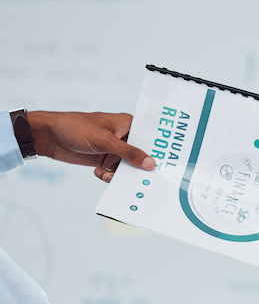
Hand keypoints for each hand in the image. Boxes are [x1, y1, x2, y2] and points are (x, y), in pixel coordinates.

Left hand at [25, 111, 154, 181]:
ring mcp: (114, 150)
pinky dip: (110, 176)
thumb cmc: (76, 128)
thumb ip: (129, 153)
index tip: (165, 164)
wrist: (48, 136)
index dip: (157, 150)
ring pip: (128, 166)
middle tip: (144, 178)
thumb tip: (151, 163)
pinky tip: (100, 173)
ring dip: (122, 174)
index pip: (149, 138)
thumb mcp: (105, 141)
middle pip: (141, 155)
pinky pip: (115, 172)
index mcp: (128, 125)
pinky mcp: (104, 160)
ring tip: (111, 176)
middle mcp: (124, 137)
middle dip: (140, 167)